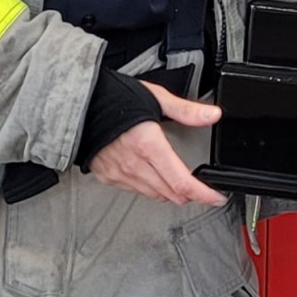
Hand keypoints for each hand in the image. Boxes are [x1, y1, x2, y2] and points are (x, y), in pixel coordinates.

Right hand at [87, 84, 226, 207]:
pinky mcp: (108, 177)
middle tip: (201, 187)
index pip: (182, 182)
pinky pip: (136, 190)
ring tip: (178, 180)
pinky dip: (150, 187)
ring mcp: (119, 173)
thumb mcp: (156, 98)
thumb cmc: (114, 98)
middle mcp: (134, 164)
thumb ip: (186, 111)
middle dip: (191, 194)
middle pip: (171, 194)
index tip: (216, 197)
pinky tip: (153, 175)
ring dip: (170, 192)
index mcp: (148, 145)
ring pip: (155, 195)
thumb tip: (212, 115)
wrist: (79, 104)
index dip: (204, 194)